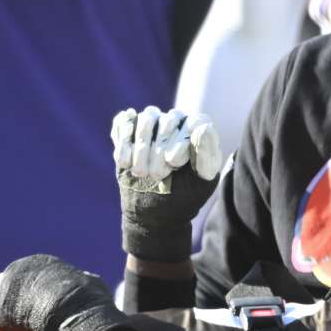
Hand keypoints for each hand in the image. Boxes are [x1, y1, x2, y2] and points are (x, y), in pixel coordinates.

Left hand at [0, 254, 128, 330]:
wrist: (80, 313)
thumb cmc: (90, 300)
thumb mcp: (91, 283)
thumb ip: (83, 281)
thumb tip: (89, 281)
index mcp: (37, 264)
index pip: (18, 277)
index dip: (21, 297)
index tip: (28, 313)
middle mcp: (17, 272)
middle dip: (2, 306)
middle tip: (12, 326)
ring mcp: (4, 291)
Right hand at [111, 106, 221, 261]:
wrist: (156, 212)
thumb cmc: (185, 195)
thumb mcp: (202, 181)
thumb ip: (207, 155)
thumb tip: (203, 126)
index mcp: (199, 133)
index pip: (194, 121)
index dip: (182, 140)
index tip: (174, 162)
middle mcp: (177, 123)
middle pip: (168, 119)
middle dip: (159, 149)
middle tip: (156, 175)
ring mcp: (153, 124)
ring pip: (146, 118)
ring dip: (141, 147)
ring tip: (140, 173)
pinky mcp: (130, 130)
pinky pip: (123, 122)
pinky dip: (123, 141)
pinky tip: (125, 163)